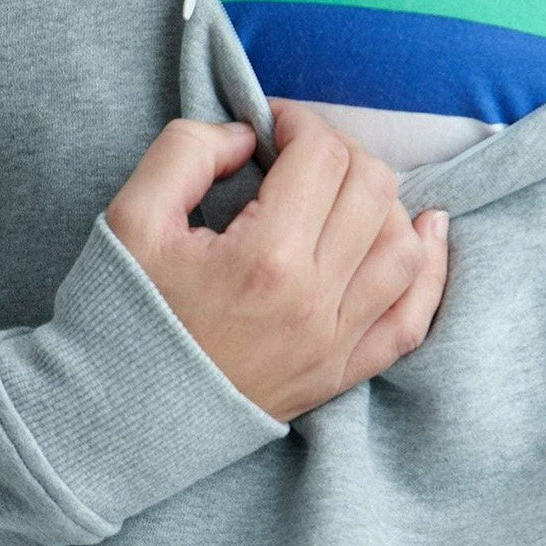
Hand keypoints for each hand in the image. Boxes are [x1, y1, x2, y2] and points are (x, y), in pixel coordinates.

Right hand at [105, 99, 449, 423]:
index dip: (301, 123)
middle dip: (342, 151)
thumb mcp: (130, 218)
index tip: (274, 125)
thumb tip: (249, 137)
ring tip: (346, 188)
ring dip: (385, 201)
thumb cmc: (122, 316)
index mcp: (265, 258)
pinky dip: (429, 271)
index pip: (323, 158)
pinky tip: (429, 231)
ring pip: (404, 247)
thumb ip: (188, 152)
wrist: (116, 422)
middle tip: (303, 153)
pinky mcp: (341, 371)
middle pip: (373, 190)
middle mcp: (315, 300)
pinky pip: (413, 319)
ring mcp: (335, 342)